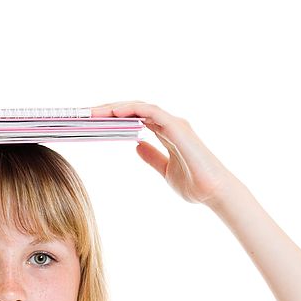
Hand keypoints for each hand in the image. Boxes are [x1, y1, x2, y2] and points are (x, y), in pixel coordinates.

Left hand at [91, 100, 239, 205]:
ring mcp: (174, 124)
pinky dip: (133, 109)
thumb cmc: (195, 184)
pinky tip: (115, 112)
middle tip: (85, 114)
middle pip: (134, 110)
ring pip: (140, 107)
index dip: (115, 117)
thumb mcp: (165, 170)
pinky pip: (152, 112)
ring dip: (116, 107)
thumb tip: (137, 146)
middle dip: (110, 110)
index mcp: (166, 133)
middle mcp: (170, 124)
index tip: (93, 122)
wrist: (214, 193)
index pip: (136, 118)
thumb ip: (152, 157)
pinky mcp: (178, 128)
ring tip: (95, 111)